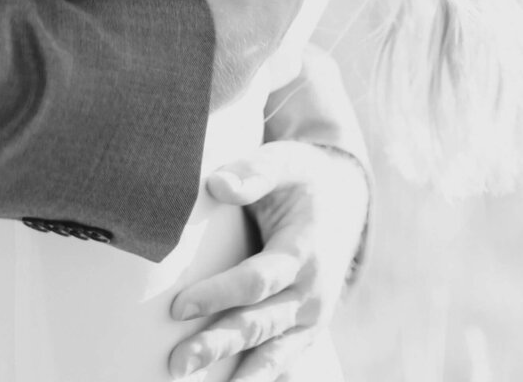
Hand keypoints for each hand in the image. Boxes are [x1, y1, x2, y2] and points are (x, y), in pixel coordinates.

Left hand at [168, 141, 368, 377]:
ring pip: (272, 353)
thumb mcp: (284, 162)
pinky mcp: (307, 330)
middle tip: (178, 363)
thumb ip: (253, 172)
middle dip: (218, 344)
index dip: (219, 294)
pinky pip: (283, 362)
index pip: (258, 280)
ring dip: (238, 374)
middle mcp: (312, 292)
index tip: (178, 306)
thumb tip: (217, 184)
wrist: (344, 200)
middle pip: (260, 325)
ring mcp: (313, 317)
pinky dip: (261, 377)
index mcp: (304, 250)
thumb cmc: (301, 179)